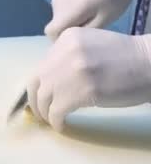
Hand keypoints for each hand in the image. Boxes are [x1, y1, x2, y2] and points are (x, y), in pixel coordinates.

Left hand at [27, 27, 150, 130]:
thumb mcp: (91, 46)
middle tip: (40, 113)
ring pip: (44, 98)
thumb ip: (68, 57)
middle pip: (36, 81)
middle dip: (35, 100)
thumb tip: (49, 80)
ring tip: (51, 120)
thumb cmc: (127, 59)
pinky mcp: (80, 91)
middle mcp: (65, 52)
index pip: (42, 65)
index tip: (41, 96)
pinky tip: (62, 125)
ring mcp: (72, 71)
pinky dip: (56, 121)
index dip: (39, 84)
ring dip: (44, 113)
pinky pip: (57, 111)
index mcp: (67, 38)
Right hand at [44, 0, 135, 40]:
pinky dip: (73, 11)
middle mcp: (58, 4)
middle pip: (57, 26)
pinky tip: (89, 3)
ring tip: (93, 12)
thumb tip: (74, 39)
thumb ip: (88, 30)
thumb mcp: (109, 14)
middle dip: (70, 30)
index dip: (59, 40)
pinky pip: (63, 9)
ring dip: (73, 20)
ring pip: (61, 18)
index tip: (75, 40)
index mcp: (69, 10)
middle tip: (91, 25)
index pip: (51, 33)